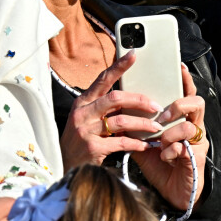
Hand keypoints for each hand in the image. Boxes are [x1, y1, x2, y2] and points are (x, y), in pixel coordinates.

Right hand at [60, 50, 164, 169]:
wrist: (64, 165)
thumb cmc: (82, 138)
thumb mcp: (89, 118)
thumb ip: (106, 107)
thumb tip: (135, 98)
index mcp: (84, 101)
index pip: (103, 79)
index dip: (119, 66)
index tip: (133, 54)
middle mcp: (83, 113)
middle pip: (116, 98)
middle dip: (139, 100)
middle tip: (156, 106)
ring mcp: (86, 130)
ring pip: (121, 121)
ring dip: (142, 124)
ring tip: (156, 127)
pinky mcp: (92, 148)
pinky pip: (121, 142)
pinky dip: (137, 143)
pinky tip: (146, 145)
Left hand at [134, 66, 207, 210]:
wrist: (174, 197)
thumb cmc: (161, 168)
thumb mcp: (145, 145)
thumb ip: (137, 129)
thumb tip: (118, 114)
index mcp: (181, 121)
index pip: (186, 94)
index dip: (185, 80)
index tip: (180, 66)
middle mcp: (193, 128)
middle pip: (197, 103)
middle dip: (179, 105)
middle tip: (162, 114)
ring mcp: (197, 143)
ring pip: (191, 126)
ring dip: (173, 132)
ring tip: (161, 140)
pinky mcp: (196, 159)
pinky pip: (185, 148)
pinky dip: (172, 151)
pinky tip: (164, 156)